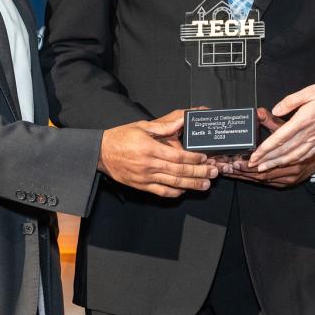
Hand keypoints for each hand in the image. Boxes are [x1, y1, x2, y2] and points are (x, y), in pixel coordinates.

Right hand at [99, 110, 216, 196]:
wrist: (101, 153)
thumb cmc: (121, 137)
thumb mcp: (142, 126)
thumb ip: (164, 127)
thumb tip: (182, 121)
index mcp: (150, 148)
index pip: (178, 156)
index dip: (194, 158)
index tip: (206, 157)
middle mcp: (149, 165)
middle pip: (180, 172)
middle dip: (199, 172)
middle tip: (213, 172)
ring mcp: (146, 177)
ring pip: (174, 184)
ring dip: (192, 184)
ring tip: (206, 184)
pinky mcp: (142, 186)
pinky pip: (162, 192)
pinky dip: (175, 193)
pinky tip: (186, 190)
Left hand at [248, 80, 314, 170]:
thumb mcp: (310, 90)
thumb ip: (291, 101)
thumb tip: (275, 110)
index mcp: (303, 120)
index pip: (279, 138)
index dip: (265, 149)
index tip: (254, 155)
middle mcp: (309, 133)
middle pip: (284, 151)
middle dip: (267, 160)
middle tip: (252, 166)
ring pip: (294, 156)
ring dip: (277, 163)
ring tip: (265, 168)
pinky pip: (305, 154)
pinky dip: (293, 161)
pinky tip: (286, 162)